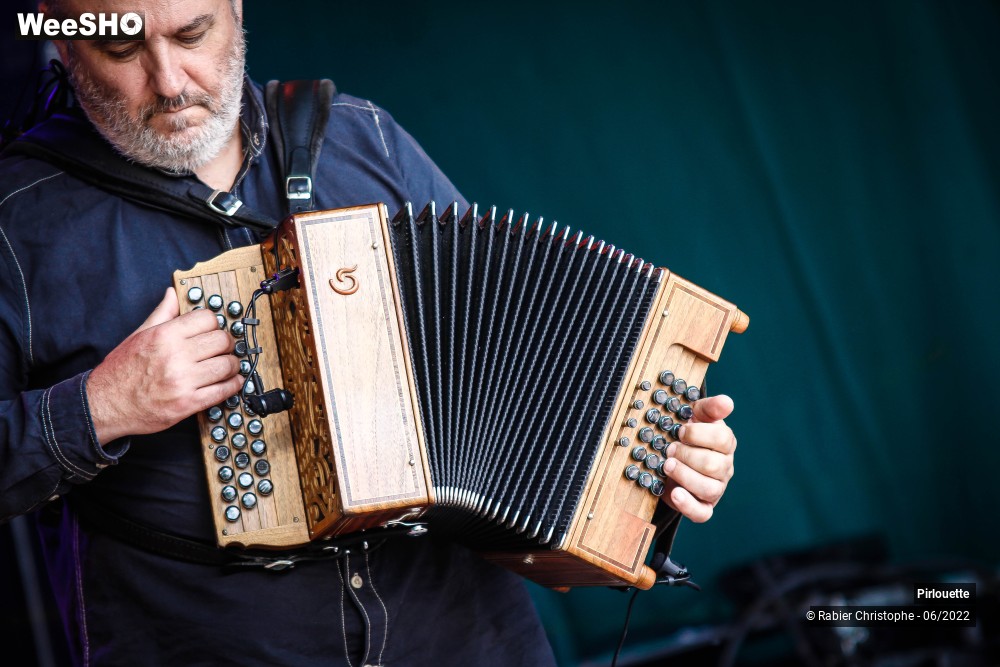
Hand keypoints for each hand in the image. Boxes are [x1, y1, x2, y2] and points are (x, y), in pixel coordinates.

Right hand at [87, 288, 244, 443]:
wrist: (104, 404)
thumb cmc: (120, 370)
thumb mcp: (138, 335)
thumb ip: (161, 314)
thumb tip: (172, 294)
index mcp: (164, 335)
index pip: (207, 318)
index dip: (213, 323)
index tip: (213, 330)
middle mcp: (175, 356)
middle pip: (222, 341)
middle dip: (226, 343)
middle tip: (223, 348)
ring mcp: (183, 381)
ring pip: (226, 365)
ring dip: (232, 365)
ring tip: (228, 365)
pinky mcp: (188, 403)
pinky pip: (223, 391)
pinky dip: (232, 385)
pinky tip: (231, 381)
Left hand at [658, 394, 736, 522]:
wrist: (671, 457)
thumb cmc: (685, 435)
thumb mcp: (695, 416)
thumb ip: (710, 408)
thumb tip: (727, 402)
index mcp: (725, 444)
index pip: (723, 439)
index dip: (698, 434)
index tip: (680, 429)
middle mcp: (724, 467)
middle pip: (714, 465)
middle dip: (687, 455)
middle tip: (669, 449)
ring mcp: (716, 488)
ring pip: (709, 488)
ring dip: (684, 475)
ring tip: (667, 465)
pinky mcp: (703, 506)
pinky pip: (701, 513)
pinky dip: (688, 504)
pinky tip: (675, 493)